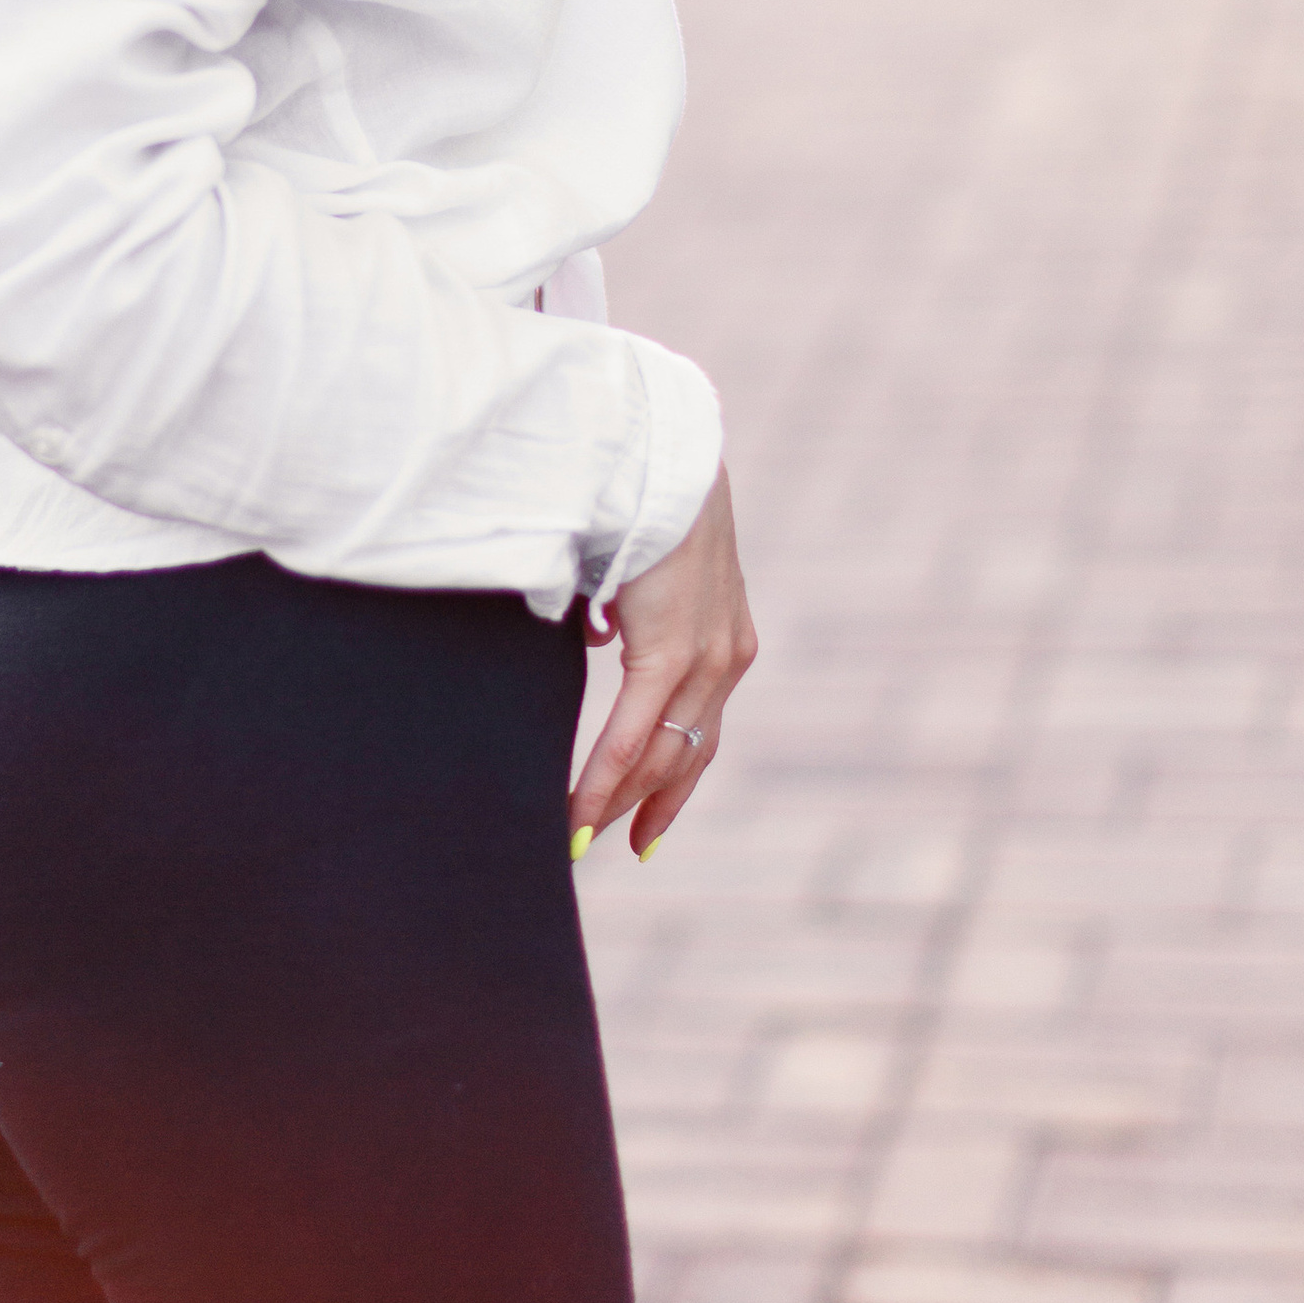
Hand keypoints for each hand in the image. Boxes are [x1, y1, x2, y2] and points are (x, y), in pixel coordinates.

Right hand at [568, 463, 756, 861]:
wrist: (663, 456)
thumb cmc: (641, 499)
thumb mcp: (643, 568)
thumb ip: (628, 613)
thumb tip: (598, 635)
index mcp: (725, 641)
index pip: (700, 732)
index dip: (671, 782)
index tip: (645, 825)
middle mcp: (725, 660)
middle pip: (686, 758)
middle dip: (648, 806)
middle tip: (617, 846)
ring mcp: (706, 661)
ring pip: (661, 757)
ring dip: (619, 801)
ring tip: (582, 836)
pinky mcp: (673, 653)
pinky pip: (633, 734)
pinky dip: (603, 778)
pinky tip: (578, 813)